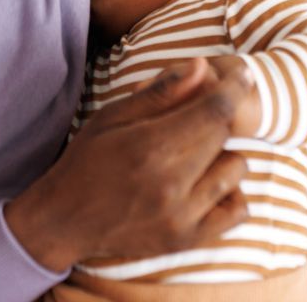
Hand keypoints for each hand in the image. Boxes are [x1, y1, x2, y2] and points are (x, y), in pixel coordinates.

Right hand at [5, 58, 254, 270]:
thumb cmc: (87, 160)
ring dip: (224, 155)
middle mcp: (170, 184)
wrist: (64, 221)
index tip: (242, 76)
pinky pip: (237, 209)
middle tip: (197, 118)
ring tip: (196, 154)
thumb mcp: (112, 116)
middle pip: (226, 136)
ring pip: (237, 169)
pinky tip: (206, 184)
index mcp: (149, 147)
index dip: (235, 87)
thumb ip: (160, 92)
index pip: (214, 110)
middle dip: (218, 118)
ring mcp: (182, 217)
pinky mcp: (187, 240)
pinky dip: (230, 192)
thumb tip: (201, 65)